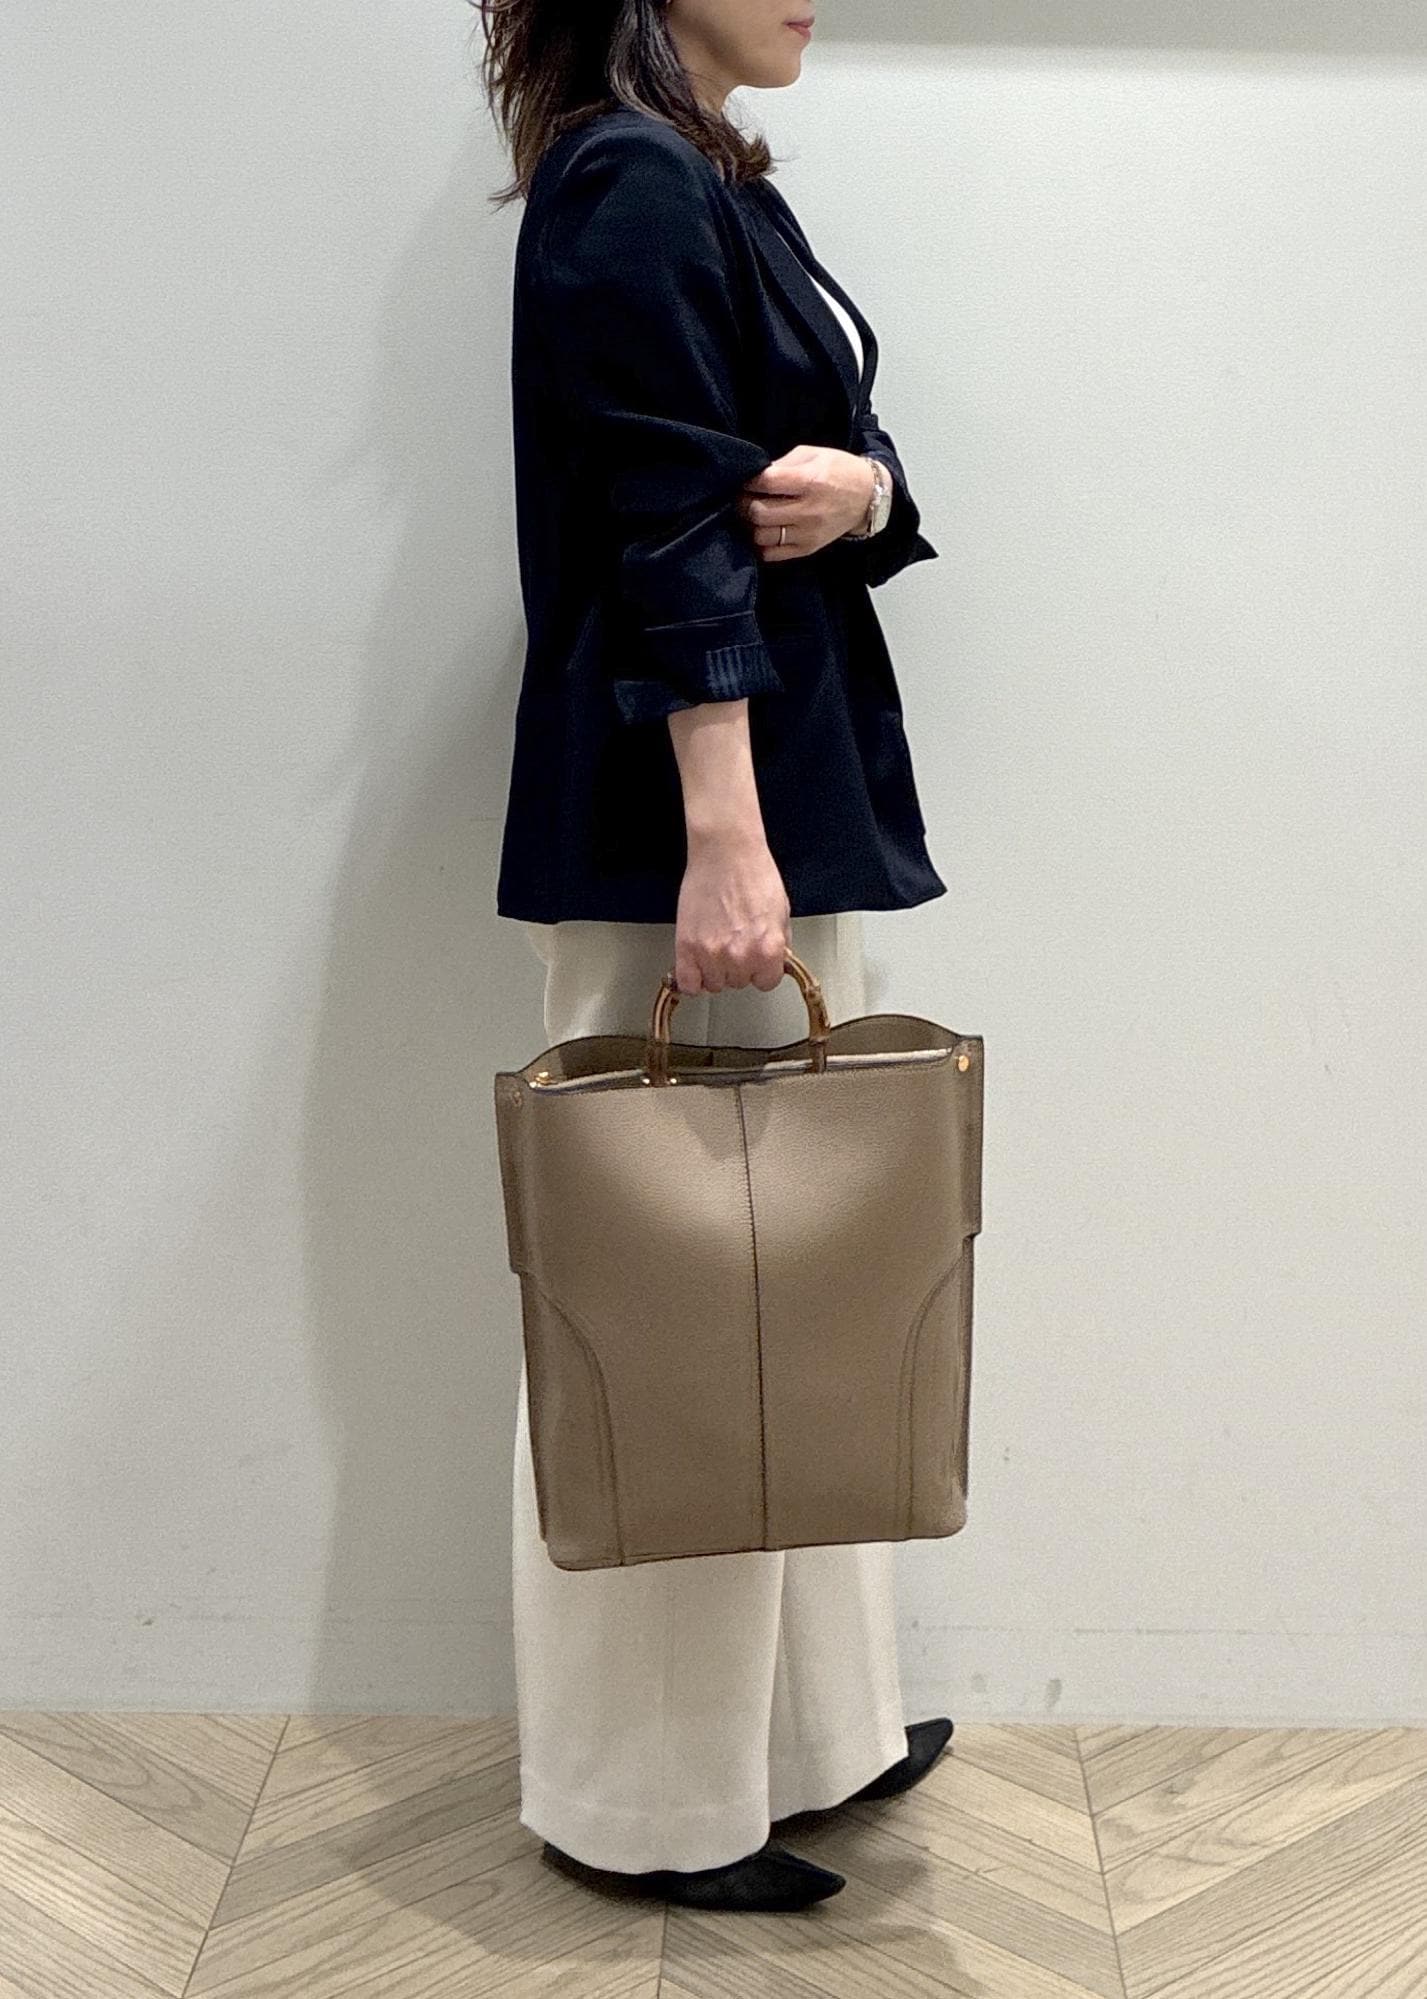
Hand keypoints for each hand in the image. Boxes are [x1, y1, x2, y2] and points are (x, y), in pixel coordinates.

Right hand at [674, 832, 790, 994]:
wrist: (725, 852)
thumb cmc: (752, 873)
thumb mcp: (781, 911)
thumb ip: (778, 942)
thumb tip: (774, 960)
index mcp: (769, 950)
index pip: (766, 982)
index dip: (761, 969)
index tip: (755, 960)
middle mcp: (741, 957)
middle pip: (739, 983)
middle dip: (738, 966)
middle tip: (733, 942)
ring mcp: (712, 954)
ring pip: (714, 984)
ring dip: (714, 970)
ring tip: (715, 945)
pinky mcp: (687, 947)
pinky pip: (688, 983)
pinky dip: (692, 979)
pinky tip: (697, 965)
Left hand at [737, 446, 875, 561]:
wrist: (867, 497)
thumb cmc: (839, 471)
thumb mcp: (813, 454)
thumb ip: (783, 464)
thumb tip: (756, 475)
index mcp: (810, 481)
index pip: (766, 483)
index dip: (750, 481)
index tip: (749, 480)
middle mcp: (808, 510)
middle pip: (758, 512)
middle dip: (745, 503)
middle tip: (746, 498)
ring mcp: (808, 533)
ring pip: (761, 535)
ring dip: (752, 525)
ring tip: (756, 515)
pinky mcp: (807, 548)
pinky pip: (772, 554)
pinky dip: (762, 543)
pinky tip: (766, 530)